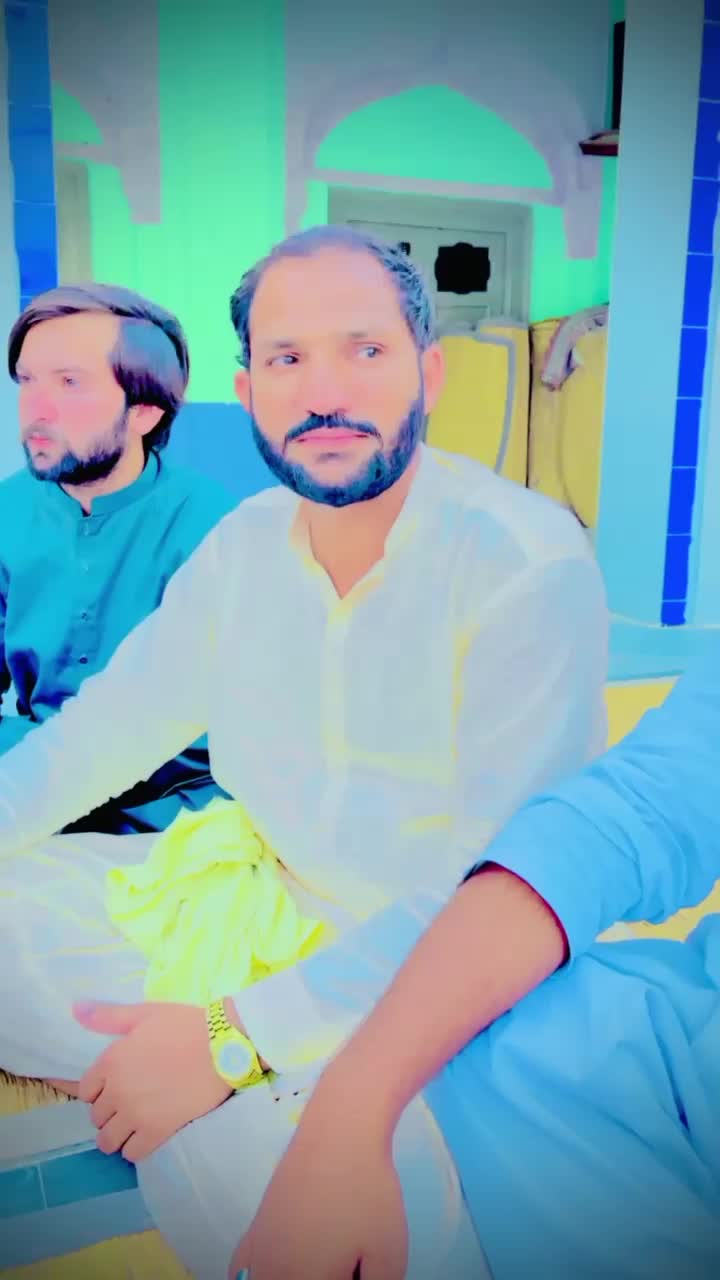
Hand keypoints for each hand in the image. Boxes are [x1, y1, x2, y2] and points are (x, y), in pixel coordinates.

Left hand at [72, 1000, 231, 1161]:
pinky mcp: (158, 1131)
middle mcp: (118, 1091)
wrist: (222, 1045)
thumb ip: (108, 1016)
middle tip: (130, 1104)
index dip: (99, 1090)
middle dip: (109, 1112)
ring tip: (135, 1125)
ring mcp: (136, 1114)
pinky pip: (132, 1154)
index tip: (116, 1086)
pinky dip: (136, 1148)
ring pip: (108, 1141)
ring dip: (118, 1135)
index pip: (85, 1091)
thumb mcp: (144, 1014)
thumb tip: (75, 1009)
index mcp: (111, 1061)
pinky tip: (147, 1135)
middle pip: (97, 1117)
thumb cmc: (185, 1025)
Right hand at [229, 1089, 407, 1279]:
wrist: (339, 1131)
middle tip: (348, 1266)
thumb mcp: (388, 1257)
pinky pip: (241, 1275)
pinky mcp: (253, 1231)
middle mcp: (270, 1275)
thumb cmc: (367, 1193)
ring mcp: (256, 1254)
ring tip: (321, 1264)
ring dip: (289, 1279)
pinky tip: (270, 1274)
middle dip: (323, 1279)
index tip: (355, 1275)